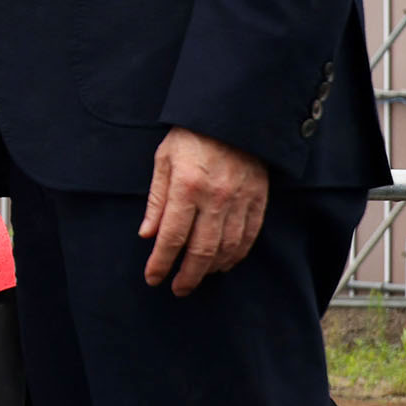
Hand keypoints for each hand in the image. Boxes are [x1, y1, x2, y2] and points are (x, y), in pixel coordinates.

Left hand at [139, 126, 267, 296]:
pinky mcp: (258, 200)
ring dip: (211, 269)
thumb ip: (157, 200)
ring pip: (227, 249)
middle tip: (177, 289)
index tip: (153, 277)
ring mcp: (240, 201)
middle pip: (201, 250)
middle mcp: (215, 198)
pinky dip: (236, 256)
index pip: (172, 236)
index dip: (161, 262)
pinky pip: (248, 237)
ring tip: (197, 278)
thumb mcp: (164, 160)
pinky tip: (224, 264)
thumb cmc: (191, 135)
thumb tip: (148, 235)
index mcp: (187, 187)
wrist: (233, 116)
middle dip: (187, 275)